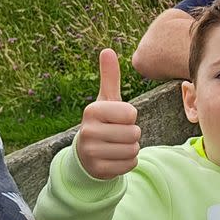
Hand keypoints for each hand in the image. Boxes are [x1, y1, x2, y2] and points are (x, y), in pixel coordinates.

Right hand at [76, 48, 140, 179]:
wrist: (86, 154)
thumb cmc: (102, 121)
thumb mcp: (106, 100)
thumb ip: (109, 76)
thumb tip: (107, 50)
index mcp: (92, 110)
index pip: (130, 113)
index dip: (130, 116)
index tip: (117, 118)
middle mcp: (88, 131)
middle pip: (133, 133)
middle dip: (132, 134)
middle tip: (117, 134)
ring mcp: (91, 152)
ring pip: (133, 149)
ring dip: (131, 148)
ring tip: (116, 145)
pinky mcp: (98, 170)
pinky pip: (130, 164)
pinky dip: (128, 162)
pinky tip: (115, 157)